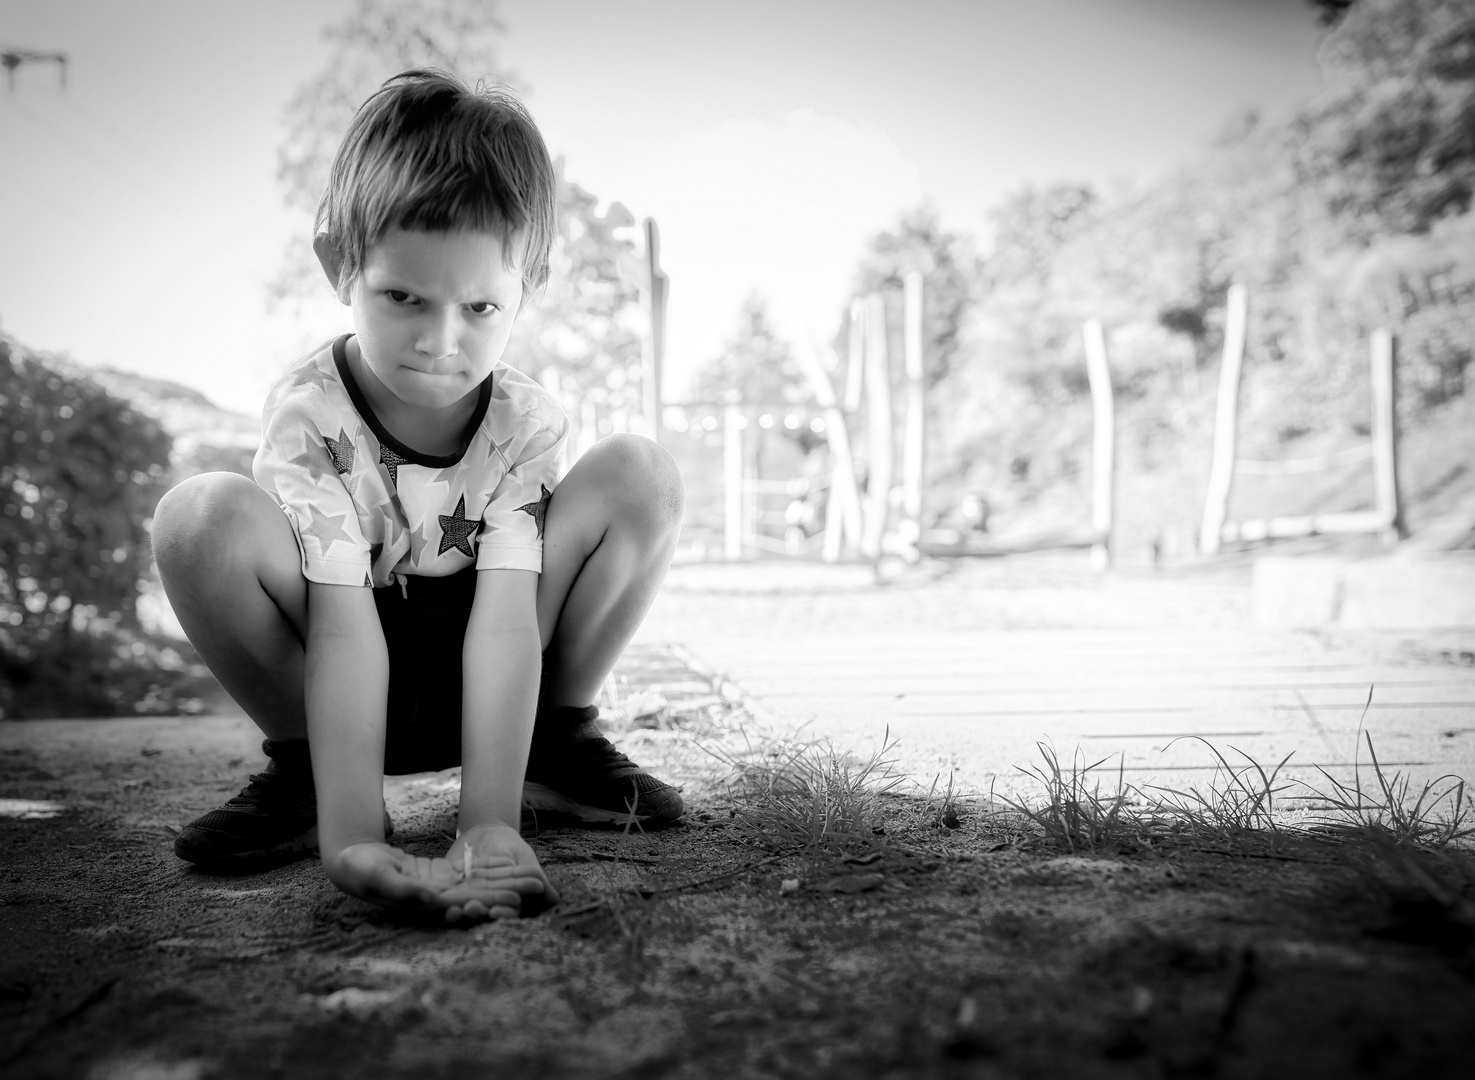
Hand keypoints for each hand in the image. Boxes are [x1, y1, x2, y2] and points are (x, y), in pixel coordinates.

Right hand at [326, 839, 549, 922]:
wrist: (351, 860)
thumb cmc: (359, 870)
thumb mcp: (377, 876)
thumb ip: (404, 890)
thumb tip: (433, 900)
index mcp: (424, 903)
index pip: (464, 904)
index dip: (490, 901)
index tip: (516, 899)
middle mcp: (436, 900)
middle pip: (478, 896)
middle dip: (507, 892)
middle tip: (537, 887)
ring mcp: (439, 888)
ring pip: (477, 884)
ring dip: (504, 881)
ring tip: (533, 878)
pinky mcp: (439, 877)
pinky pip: (468, 873)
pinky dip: (489, 869)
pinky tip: (510, 865)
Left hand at [446, 822, 560, 921]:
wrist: (485, 830)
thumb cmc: (510, 847)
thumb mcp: (525, 858)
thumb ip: (535, 878)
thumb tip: (555, 899)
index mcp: (506, 899)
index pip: (506, 911)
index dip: (502, 913)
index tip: (497, 912)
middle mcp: (486, 902)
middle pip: (482, 913)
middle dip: (477, 913)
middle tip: (472, 909)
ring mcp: (467, 897)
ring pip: (463, 910)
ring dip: (457, 913)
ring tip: (453, 911)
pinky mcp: (449, 889)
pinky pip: (445, 899)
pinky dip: (440, 902)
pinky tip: (437, 902)